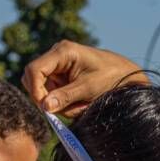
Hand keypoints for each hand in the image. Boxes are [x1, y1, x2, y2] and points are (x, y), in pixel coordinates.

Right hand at [22, 41, 146, 116]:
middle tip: (65, 108)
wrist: (125, 76)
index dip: (35, 89)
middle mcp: (56, 56)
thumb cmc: (110, 77)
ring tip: (81, 104)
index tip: (44, 107)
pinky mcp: (61, 77)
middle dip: (47, 97)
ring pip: (43, 89)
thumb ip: (66, 96)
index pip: (34, 69)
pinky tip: (81, 102)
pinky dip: (64, 102)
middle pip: (34, 79)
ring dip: (58, 102)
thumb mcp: (89, 88)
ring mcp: (57, 66)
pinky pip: (53, 93)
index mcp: (62, 52)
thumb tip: (44, 106)